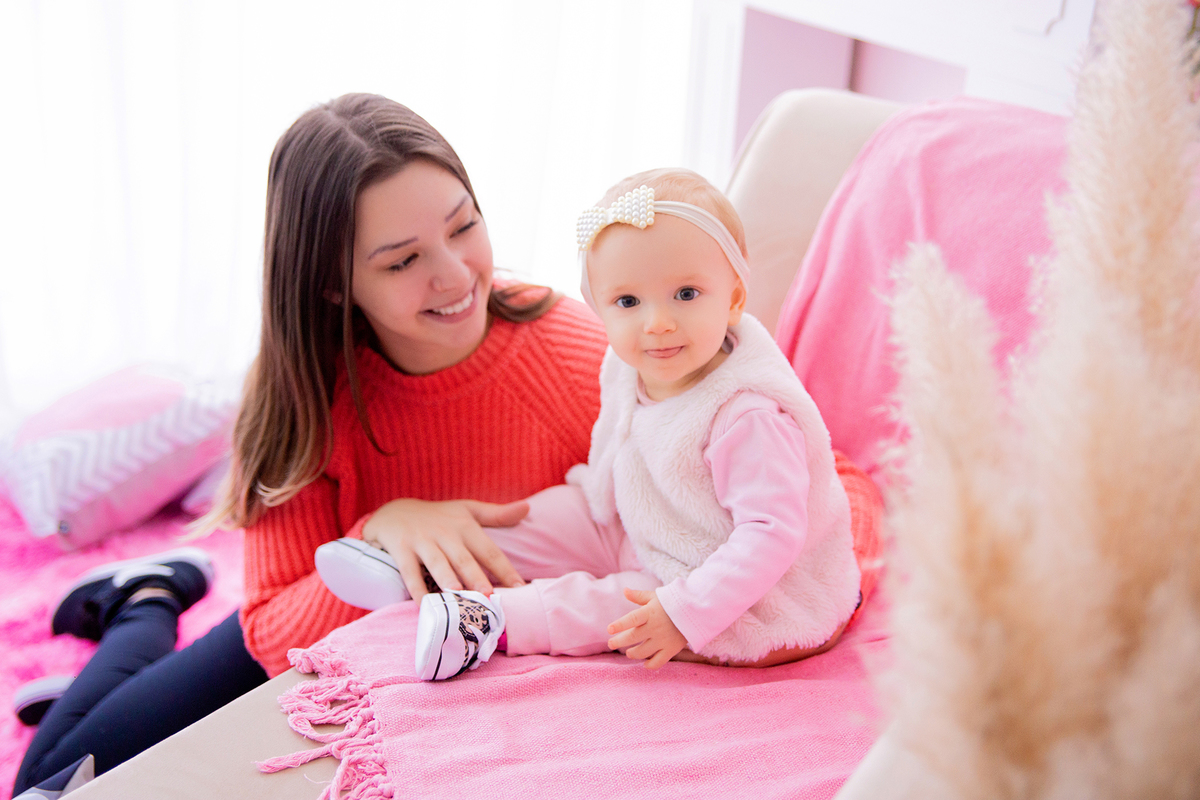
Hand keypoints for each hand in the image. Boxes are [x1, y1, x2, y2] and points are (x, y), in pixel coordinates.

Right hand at [362, 498, 528, 601]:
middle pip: (463, 558)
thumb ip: (498, 514)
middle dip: (477, 576)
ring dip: (447, 578)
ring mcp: (421, 541)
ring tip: (458, 594)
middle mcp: (445, 533)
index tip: (520, 588)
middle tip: (490, 595)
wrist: (394, 512)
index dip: (505, 569)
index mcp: (465, 526)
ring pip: (436, 563)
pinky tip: (424, 604)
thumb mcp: (467, 510)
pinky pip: (408, 571)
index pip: (489, 550)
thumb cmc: (438, 516)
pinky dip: (415, 588)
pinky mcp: (400, 549)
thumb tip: (528, 508)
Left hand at [606, 587, 687, 668]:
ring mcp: (663, 640)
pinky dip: (650, 665)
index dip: (620, 625)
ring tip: (628, 652)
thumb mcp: (655, 596)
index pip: (632, 619)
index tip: (609, 629)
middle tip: (611, 644)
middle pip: (633, 637)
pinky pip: (658, 661)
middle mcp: (655, 627)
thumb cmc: (671, 603)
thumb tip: (624, 590)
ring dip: (632, 653)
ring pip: (643, 651)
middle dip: (619, 641)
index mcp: (650, 612)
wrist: (695, 611)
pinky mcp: (671, 649)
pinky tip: (644, 663)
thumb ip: (638, 596)